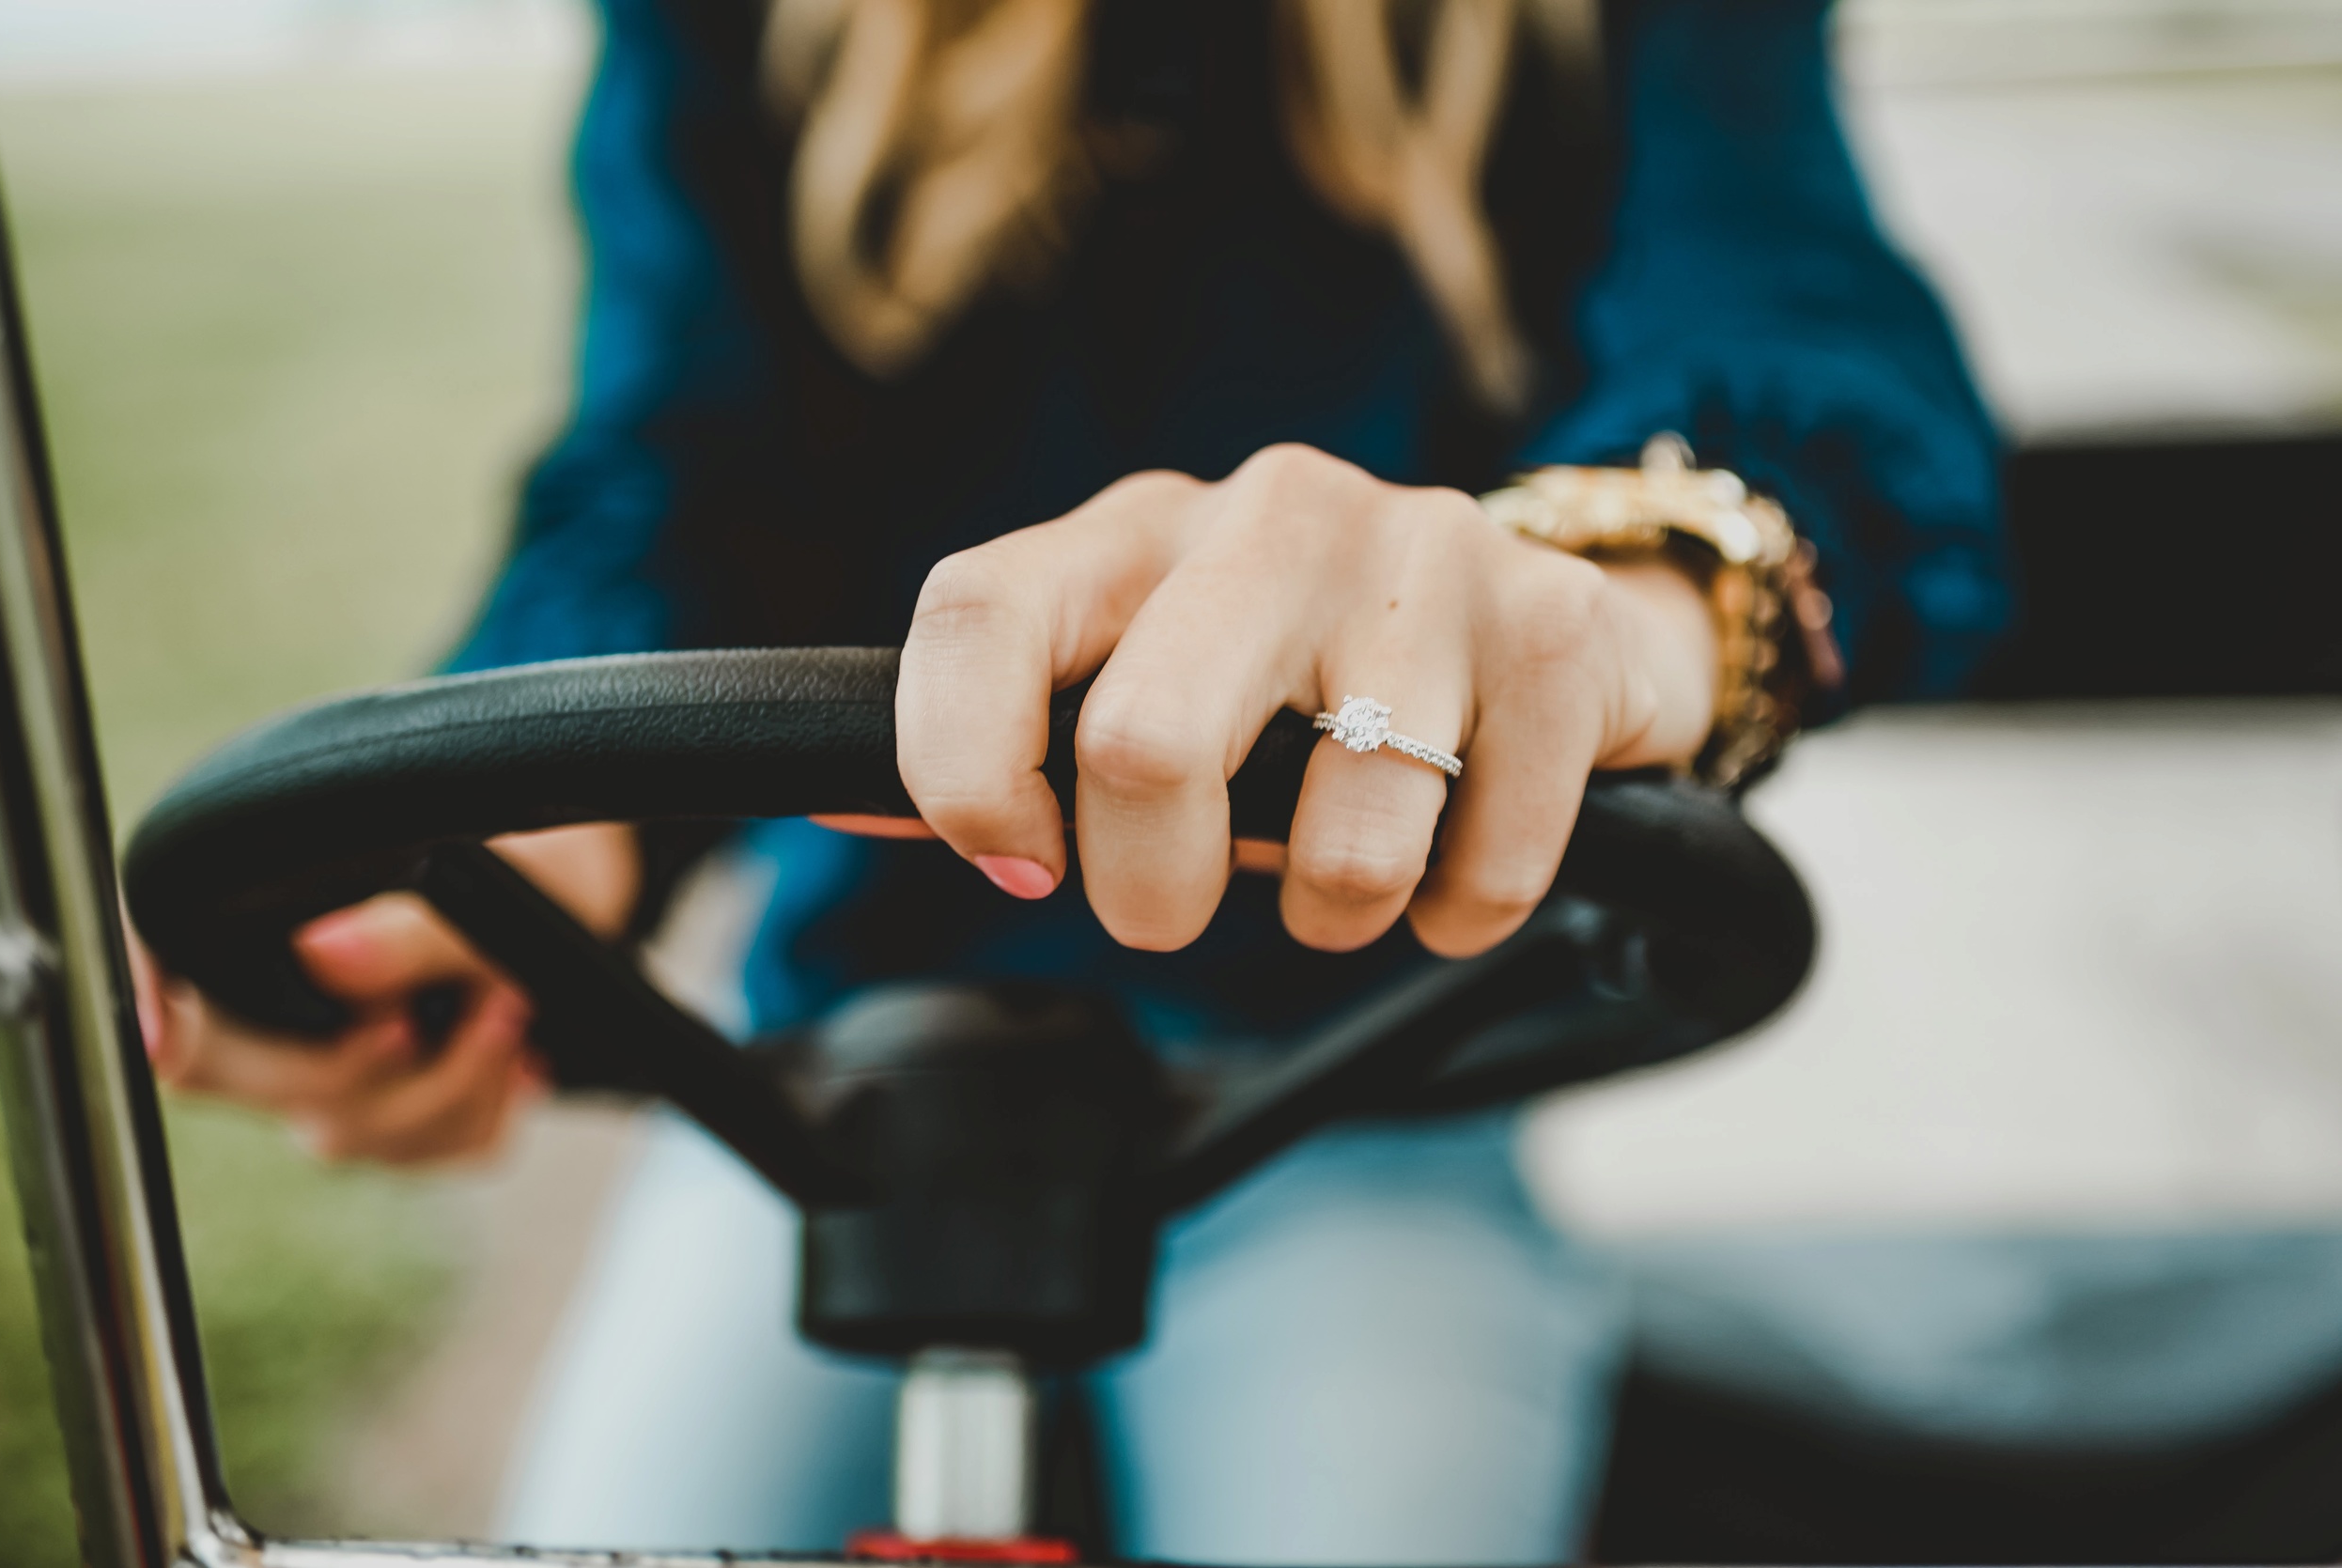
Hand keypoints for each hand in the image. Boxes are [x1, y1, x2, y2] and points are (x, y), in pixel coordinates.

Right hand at [131, 822, 639, 1165]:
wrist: (578, 894)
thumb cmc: (507, 861)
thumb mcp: (483, 882)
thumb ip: (405, 931)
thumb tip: (324, 955)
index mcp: (273, 958)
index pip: (179, 1003)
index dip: (153, 1018)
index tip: (165, 1035)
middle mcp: (292, 1037)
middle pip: (272, 1089)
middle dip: (357, 1065)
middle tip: (428, 1014)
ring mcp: (350, 1091)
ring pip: (364, 1132)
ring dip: (452, 1076)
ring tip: (511, 1002)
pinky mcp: (419, 1126)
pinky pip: (440, 1151)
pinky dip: (491, 1105)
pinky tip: (526, 1061)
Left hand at [894, 444, 1718, 956]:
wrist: (1551, 625)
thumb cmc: (1302, 682)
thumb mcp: (1148, 680)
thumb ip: (1008, 740)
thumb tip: (829, 792)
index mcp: (1136, 530)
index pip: (977, 613)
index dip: (957, 768)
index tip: (1014, 862)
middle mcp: (1269, 513)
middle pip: (1144, 743)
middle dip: (1153, 890)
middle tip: (1180, 909)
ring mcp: (1420, 555)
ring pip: (1340, 838)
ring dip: (1334, 915)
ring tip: (1349, 876)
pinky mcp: (1551, 625)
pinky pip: (1479, 867)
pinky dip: (1458, 916)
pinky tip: (1455, 861)